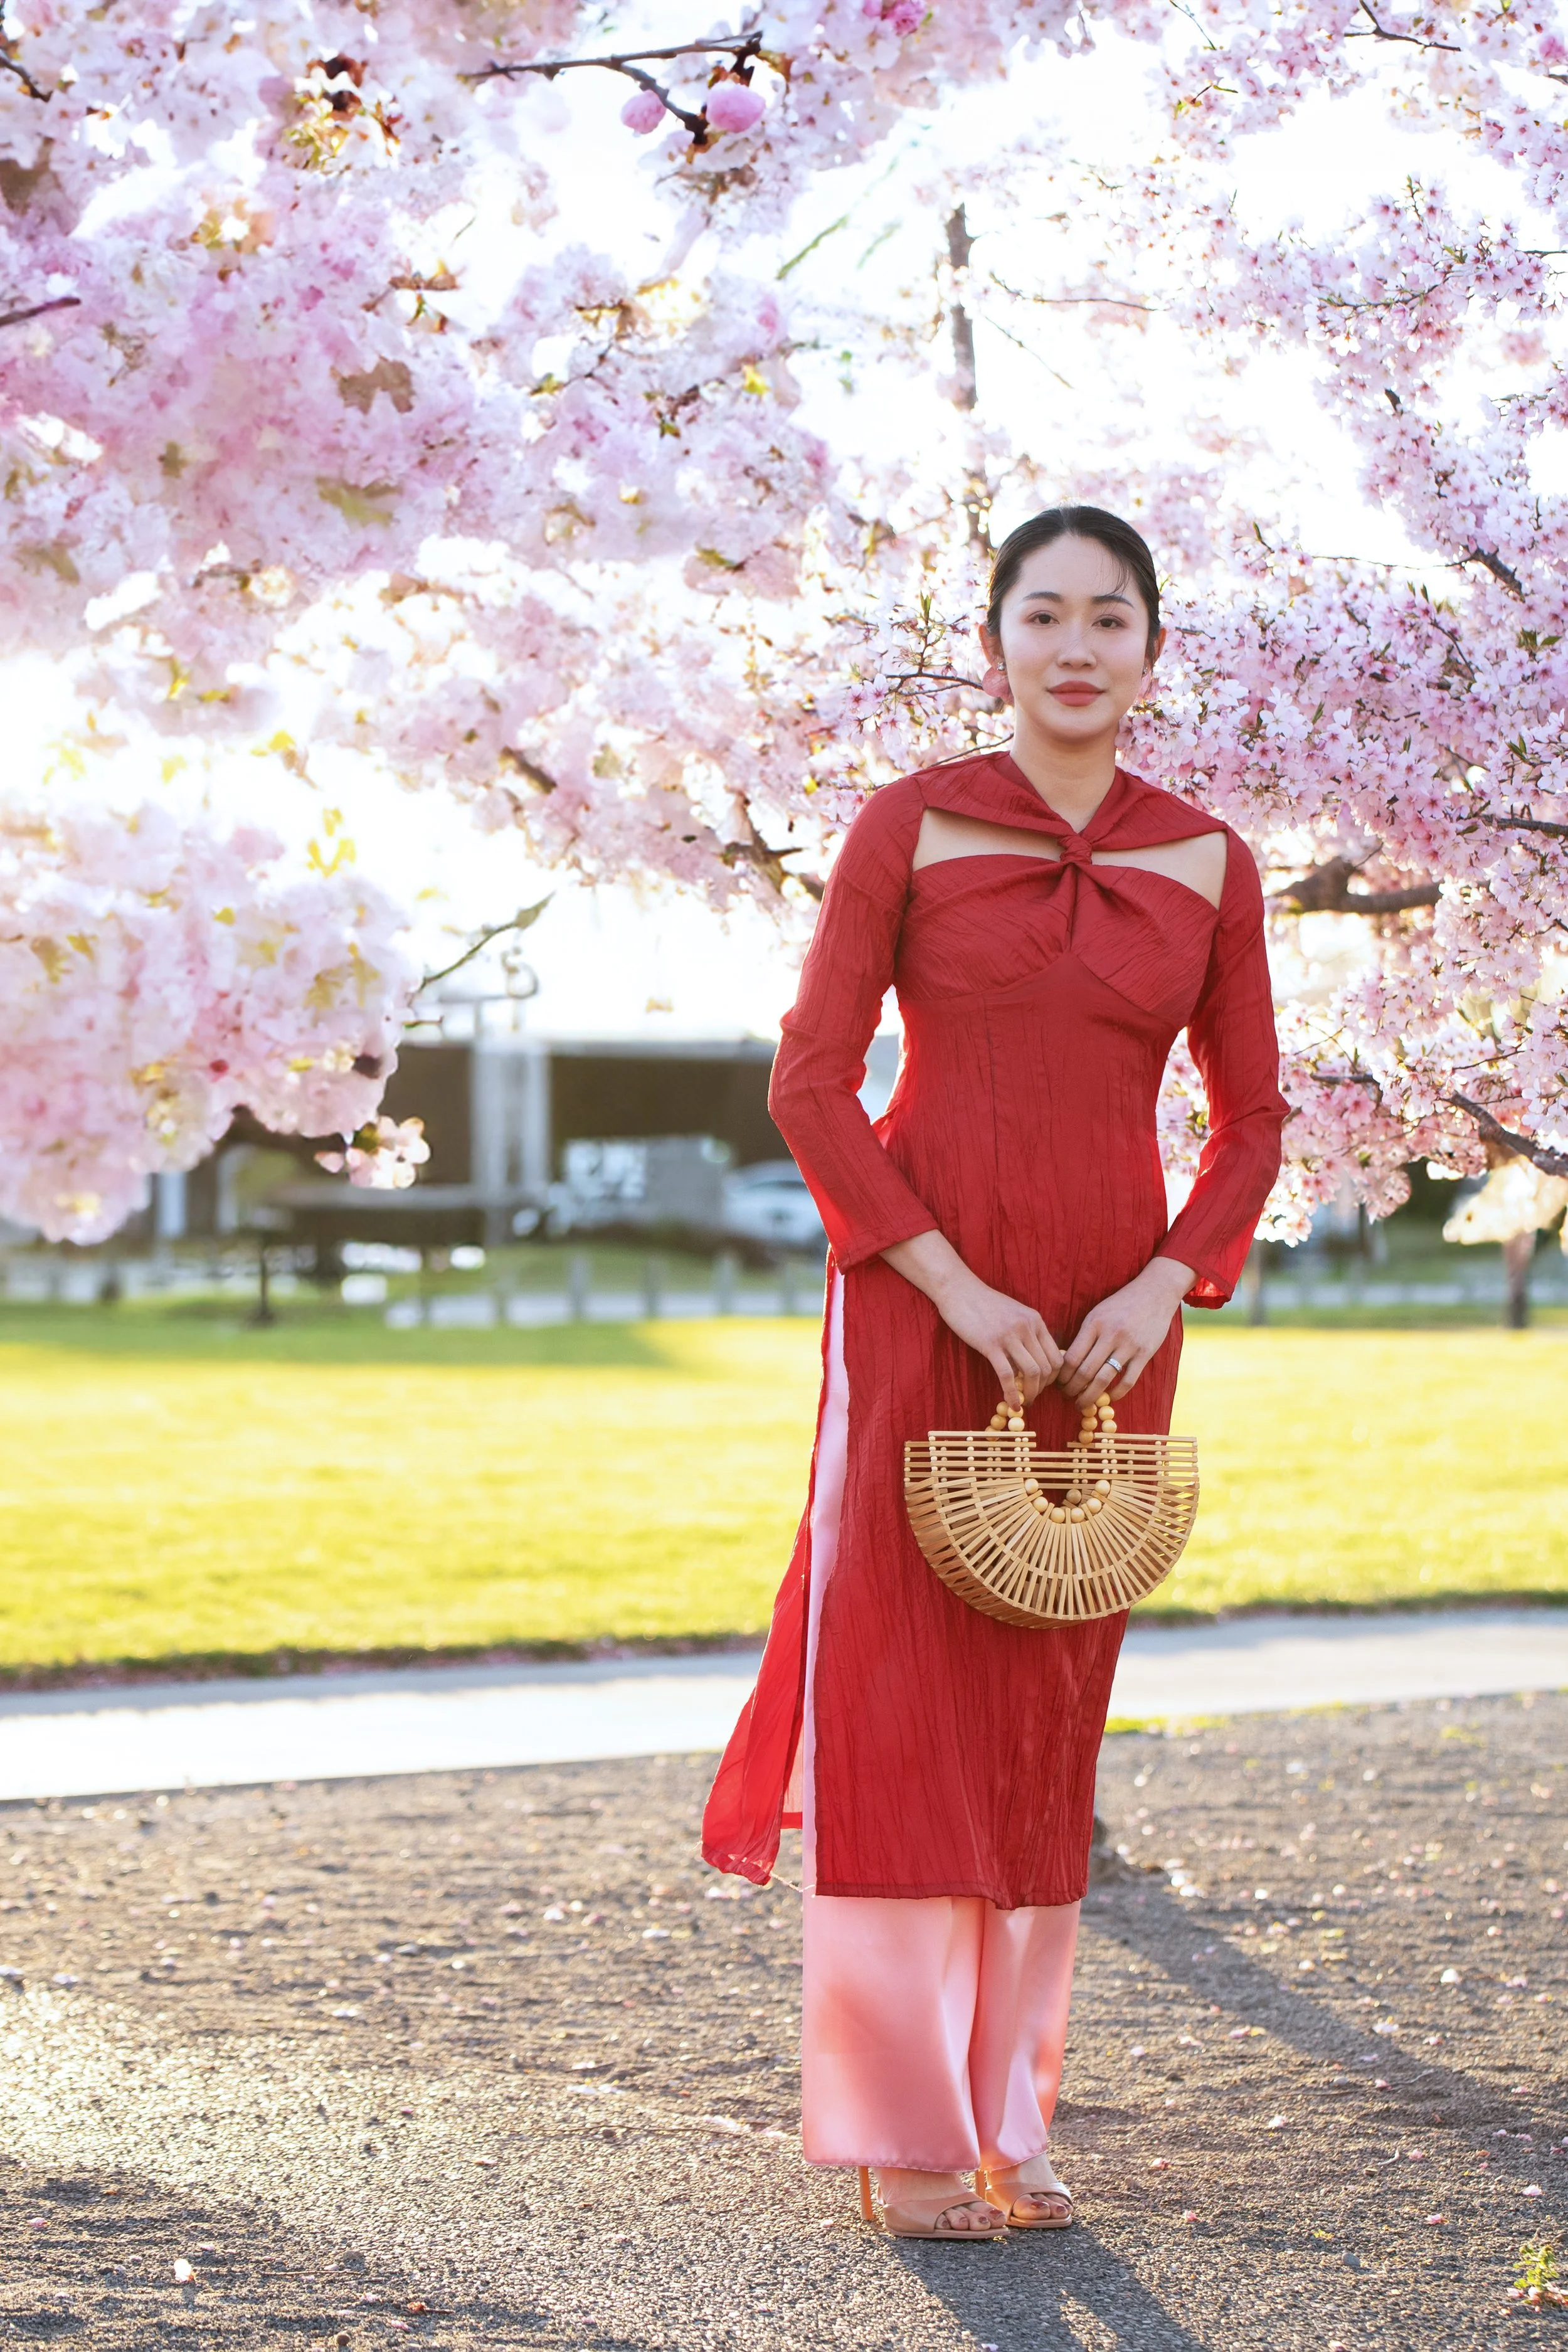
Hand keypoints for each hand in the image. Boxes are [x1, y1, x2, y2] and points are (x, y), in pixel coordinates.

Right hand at [881, 1230, 1062, 1403]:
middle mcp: (1027, 1327)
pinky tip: (1012, 1404)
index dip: (1053, 1377)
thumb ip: (1026, 1333)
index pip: (1057, 1356)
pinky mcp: (990, 1344)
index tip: (1042, 1386)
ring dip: (1031, 1393)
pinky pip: (1007, 1375)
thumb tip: (1033, 1361)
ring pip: (1032, 1372)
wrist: (959, 1290)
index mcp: (1035, 1320)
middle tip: (1032, 1397)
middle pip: (1047, 1367)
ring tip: (1024, 1402)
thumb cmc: (984, 1304)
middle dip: (1042, 1388)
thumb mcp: (1014, 1314)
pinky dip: (1012, 1394)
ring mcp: (1009, 1335)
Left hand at [1057, 1256, 1192, 1405]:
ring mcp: (1129, 1345)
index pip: (1071, 1357)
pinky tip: (1109, 1398)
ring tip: (1083, 1403)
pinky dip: (1116, 1394)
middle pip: (1085, 1372)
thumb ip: (1084, 1336)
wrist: (1154, 1293)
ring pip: (1104, 1379)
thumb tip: (1065, 1363)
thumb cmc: (1121, 1304)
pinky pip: (1127, 1380)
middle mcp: (1110, 1335)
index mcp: (1094, 1324)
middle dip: (1072, 1389)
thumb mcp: (1097, 1314)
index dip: (1062, 1376)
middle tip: (1067, 1396)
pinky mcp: (1145, 1353)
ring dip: (1090, 1396)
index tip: (1059, 1383)